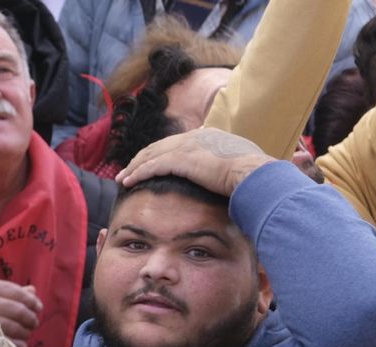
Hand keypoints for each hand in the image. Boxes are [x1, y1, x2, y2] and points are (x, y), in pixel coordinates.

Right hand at [0, 278, 41, 346]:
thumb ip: (11, 292)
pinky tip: (22, 344)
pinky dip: (19, 344)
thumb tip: (33, 290)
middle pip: (18, 310)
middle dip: (31, 318)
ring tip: (26, 333)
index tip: (38, 307)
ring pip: (15, 327)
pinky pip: (9, 342)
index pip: (17, 292)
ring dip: (25, 332)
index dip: (32, 301)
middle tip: (34, 323)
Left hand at [117, 127, 274, 196]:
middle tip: (128, 170)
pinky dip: (137, 174)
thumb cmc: (251, 173)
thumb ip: (229, 161)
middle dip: (141, 159)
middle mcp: (194, 137)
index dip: (160, 153)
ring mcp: (187, 146)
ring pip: (151, 156)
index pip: (176, 143)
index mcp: (207, 135)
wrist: (253, 173)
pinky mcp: (180, 160)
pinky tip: (128, 182)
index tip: (150, 162)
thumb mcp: (240, 161)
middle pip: (159, 147)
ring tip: (123, 178)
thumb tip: (230, 170)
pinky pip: (151, 166)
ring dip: (134, 168)